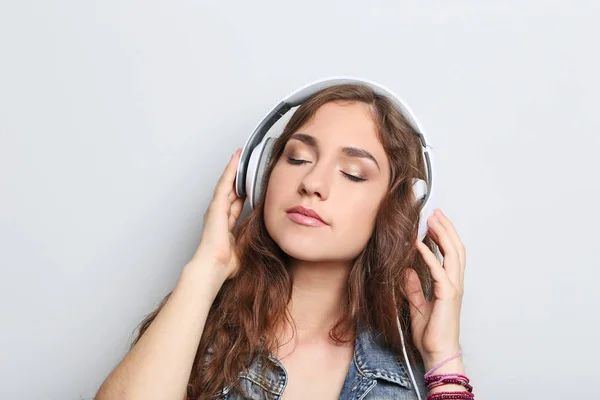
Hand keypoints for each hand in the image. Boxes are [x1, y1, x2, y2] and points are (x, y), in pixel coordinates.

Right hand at [189, 148, 244, 281]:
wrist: (214, 267)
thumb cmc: (226, 264)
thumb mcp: (246, 248)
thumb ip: (254, 239)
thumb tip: (270, 236)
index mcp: (225, 225)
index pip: (236, 204)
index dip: (243, 193)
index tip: (250, 185)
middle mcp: (219, 215)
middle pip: (231, 190)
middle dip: (238, 177)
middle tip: (245, 162)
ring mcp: (216, 209)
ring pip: (227, 183)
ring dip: (234, 169)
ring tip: (240, 154)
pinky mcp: (216, 205)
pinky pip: (224, 183)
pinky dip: (230, 170)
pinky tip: (236, 159)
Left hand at [405, 208, 465, 367]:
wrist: (437, 353)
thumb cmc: (431, 334)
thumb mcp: (417, 305)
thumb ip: (413, 287)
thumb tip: (406, 270)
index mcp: (449, 285)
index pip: (450, 254)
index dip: (444, 235)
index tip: (433, 221)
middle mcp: (454, 283)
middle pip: (456, 248)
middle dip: (446, 228)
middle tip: (435, 212)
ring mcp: (453, 288)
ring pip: (453, 254)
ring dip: (442, 234)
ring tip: (432, 219)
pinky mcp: (447, 295)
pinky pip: (438, 270)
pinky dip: (430, 254)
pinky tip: (421, 243)